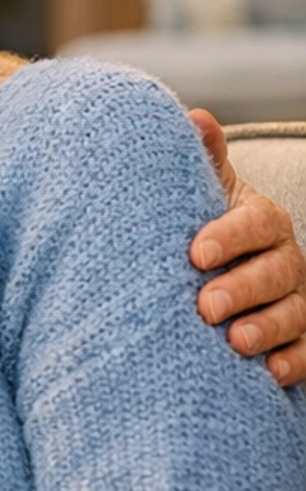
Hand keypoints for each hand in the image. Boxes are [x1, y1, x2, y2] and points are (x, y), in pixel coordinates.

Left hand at [188, 110, 305, 385]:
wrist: (216, 276)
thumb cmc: (205, 231)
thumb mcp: (204, 195)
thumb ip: (202, 162)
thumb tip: (194, 117)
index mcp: (262, 221)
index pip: (255, 223)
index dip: (229, 237)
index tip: (194, 253)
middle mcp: (285, 260)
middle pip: (274, 273)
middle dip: (242, 289)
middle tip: (204, 306)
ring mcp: (296, 301)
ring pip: (293, 314)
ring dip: (266, 328)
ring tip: (235, 342)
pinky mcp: (300, 341)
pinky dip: (291, 363)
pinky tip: (270, 373)